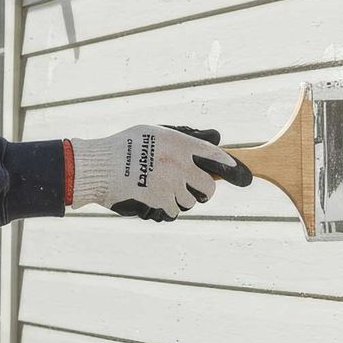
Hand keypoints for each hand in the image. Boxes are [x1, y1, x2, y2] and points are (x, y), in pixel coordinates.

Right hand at [66, 125, 251, 221]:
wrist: (99, 166)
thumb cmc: (124, 146)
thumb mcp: (155, 132)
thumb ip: (187, 135)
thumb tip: (217, 137)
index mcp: (179, 143)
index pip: (216, 156)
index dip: (232, 168)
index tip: (243, 176)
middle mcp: (179, 163)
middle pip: (209, 187)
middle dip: (205, 192)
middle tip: (198, 191)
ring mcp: (170, 183)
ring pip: (191, 201)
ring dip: (182, 200)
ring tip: (164, 191)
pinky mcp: (160, 200)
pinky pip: (175, 211)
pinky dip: (167, 209)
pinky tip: (154, 200)